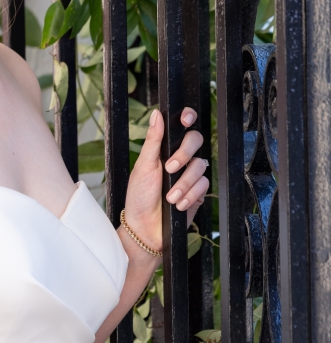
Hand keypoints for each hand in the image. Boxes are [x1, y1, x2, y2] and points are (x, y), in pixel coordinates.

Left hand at [121, 107, 207, 252]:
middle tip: (170, 169)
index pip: (181, 127)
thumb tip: (157, 114)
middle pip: (196, 141)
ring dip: (184, 183)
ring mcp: (190, 175)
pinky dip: (190, 194)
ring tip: (169, 197)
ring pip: (201, 165)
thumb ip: (153, 140)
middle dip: (184, 154)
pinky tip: (178, 204)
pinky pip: (204, 184)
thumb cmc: (139, 197)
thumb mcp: (143, 166)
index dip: (188, 117)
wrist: (146, 228)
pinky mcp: (198, 191)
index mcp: (165, 150)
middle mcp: (180, 159)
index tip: (185, 120)